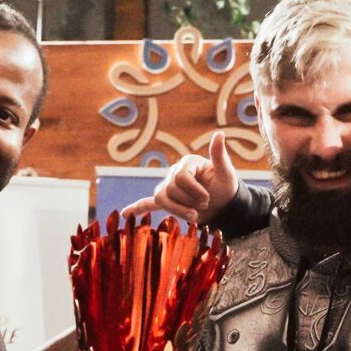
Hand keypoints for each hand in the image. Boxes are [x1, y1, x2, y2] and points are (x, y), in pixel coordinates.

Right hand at [118, 131, 239, 222]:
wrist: (224, 205)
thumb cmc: (225, 188)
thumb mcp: (226, 173)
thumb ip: (219, 156)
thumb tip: (219, 134)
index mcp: (187, 163)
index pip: (180, 177)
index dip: (194, 191)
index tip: (207, 199)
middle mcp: (175, 172)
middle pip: (170, 189)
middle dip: (189, 201)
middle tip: (204, 206)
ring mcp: (169, 187)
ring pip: (162, 199)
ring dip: (177, 210)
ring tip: (192, 216)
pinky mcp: (167, 201)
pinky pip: (148, 203)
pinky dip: (137, 208)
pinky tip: (125, 214)